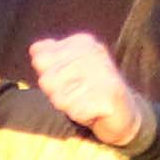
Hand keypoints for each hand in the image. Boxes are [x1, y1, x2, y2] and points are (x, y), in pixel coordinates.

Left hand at [25, 31, 152, 151]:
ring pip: (59, 98)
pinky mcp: (110, 96)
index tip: (67, 79)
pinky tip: (93, 112)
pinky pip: (75, 111)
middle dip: (56, 94)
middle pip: (47, 80)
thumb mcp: (66, 68)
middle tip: (77, 94)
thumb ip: (48, 55)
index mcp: (82, 42)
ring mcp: (104, 73)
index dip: (47, 76)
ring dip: (68, 106)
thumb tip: (35, 50)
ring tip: (85, 102)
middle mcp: (94, 53)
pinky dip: (80, 116)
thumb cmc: (87, 90)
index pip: (40, 59)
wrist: (123, 113)